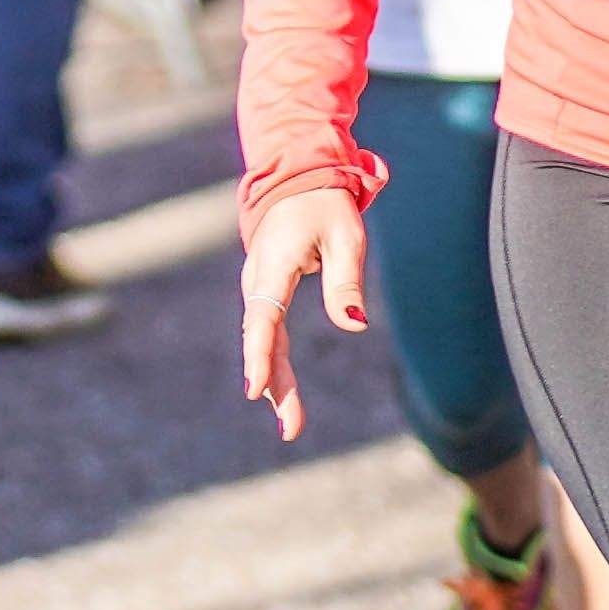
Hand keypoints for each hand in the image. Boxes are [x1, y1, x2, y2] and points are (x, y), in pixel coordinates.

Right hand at [238, 179, 373, 442]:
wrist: (296, 179)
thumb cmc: (325, 205)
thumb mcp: (346, 237)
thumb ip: (346, 281)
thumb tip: (354, 327)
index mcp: (275, 264)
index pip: (264, 317)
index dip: (259, 355)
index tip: (254, 390)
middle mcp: (258, 279)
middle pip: (262, 338)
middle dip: (274, 385)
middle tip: (291, 430)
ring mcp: (258, 286)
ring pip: (263, 339)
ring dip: (274, 380)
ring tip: (290, 424)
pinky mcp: (265, 291)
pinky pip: (267, 331)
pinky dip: (273, 362)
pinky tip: (280, 393)